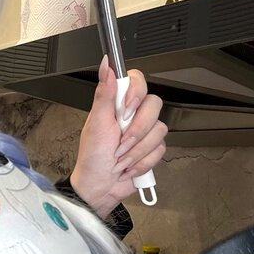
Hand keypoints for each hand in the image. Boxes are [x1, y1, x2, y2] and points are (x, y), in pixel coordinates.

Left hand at [70, 56, 166, 217]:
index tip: (125, 110)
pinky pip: (161, 149)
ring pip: (159, 130)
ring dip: (137, 150)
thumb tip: (106, 66)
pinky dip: (142, 161)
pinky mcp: (152, 149)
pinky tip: (129, 165)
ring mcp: (144, 132)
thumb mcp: (95, 124)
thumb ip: (103, 94)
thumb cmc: (92, 157)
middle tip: (120, 141)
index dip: (137, 94)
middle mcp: (133, 114)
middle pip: (154, 105)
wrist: (100, 186)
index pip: (138, 81)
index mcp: (117, 104)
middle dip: (136, 130)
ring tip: (121, 157)